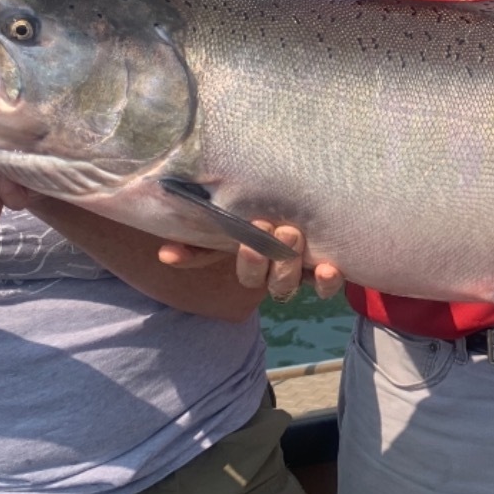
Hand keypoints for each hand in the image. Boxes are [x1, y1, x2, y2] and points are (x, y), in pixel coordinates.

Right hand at [158, 223, 344, 300]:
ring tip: (291, 234)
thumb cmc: (268, 212)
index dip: (235, 263)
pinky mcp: (325, 271)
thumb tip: (165, 253)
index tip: (238, 242)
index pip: (235, 270)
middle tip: (268, 228)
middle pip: (264, 281)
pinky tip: (329, 268)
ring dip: (288, 265)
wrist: (314, 206)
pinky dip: (327, 281)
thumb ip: (203, 232)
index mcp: (249, 261)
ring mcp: (298, 272)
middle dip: (263, 258)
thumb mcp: (236, 219)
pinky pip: (326, 286)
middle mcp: (272, 272)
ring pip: (288, 284)